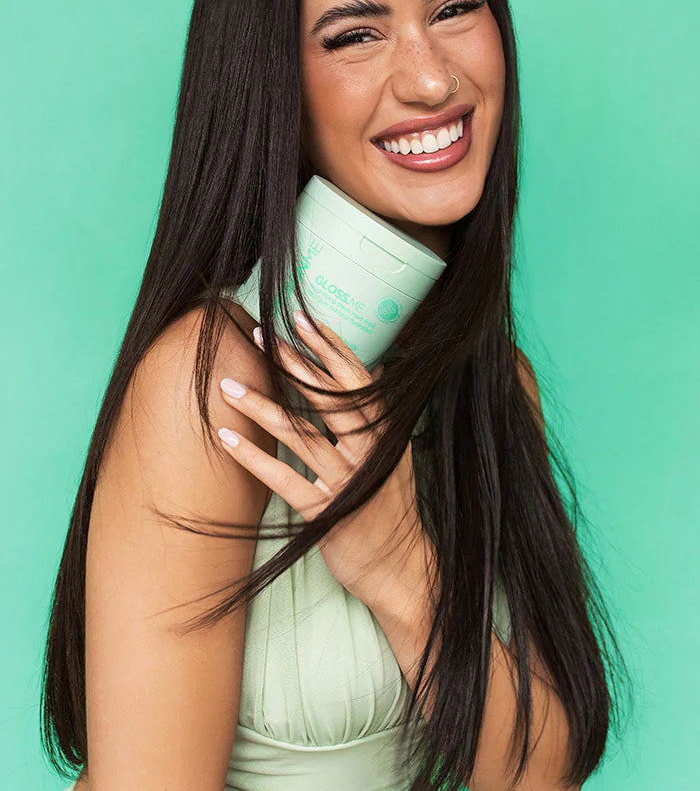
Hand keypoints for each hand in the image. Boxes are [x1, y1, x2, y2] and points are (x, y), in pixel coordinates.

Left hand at [216, 311, 430, 610]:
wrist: (401, 569)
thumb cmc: (391, 507)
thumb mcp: (394, 456)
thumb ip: (377, 416)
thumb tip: (370, 369)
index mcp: (386, 432)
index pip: (356, 379)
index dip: (329, 347)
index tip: (302, 319)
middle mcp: (369, 451)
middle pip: (326, 398)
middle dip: (292, 364)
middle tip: (261, 335)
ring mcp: (348, 482)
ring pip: (300, 435)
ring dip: (261, 407)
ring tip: (227, 386)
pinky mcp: (327, 513)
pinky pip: (285, 479)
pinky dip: (254, 458)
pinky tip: (227, 439)